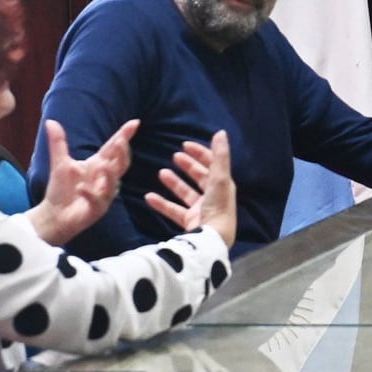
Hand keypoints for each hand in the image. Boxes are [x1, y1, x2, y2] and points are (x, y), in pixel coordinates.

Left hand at [31, 119, 138, 244]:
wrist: (53, 215)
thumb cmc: (61, 190)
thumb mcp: (60, 163)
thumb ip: (59, 142)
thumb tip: (51, 121)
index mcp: (98, 165)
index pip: (113, 148)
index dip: (124, 135)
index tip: (135, 123)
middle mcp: (104, 178)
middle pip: (120, 164)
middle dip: (122, 153)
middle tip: (120, 142)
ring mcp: (103, 194)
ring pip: (113, 182)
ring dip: (109, 174)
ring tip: (103, 165)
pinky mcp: (96, 209)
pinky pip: (97, 200)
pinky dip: (90, 194)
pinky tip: (81, 188)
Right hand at [145, 131, 237, 249]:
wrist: (212, 239)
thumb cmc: (217, 206)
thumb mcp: (220, 177)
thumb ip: (220, 156)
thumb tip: (221, 132)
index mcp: (222, 184)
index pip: (212, 164)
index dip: (201, 153)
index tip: (186, 144)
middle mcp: (213, 196)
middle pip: (200, 177)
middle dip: (188, 166)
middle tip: (175, 155)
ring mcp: (200, 210)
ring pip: (185, 193)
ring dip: (174, 182)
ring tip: (161, 172)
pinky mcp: (189, 222)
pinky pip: (173, 210)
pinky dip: (162, 203)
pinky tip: (149, 196)